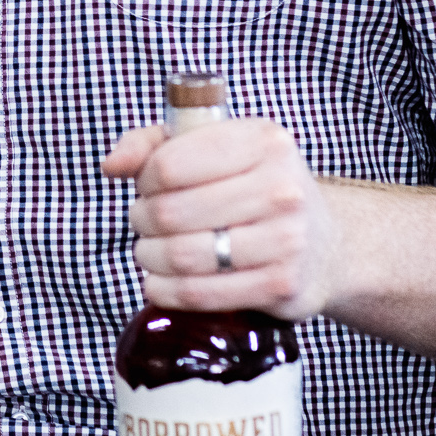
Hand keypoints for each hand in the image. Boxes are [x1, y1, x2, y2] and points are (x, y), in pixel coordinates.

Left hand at [101, 118, 340, 318]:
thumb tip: (112, 166)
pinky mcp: (283, 286)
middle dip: (142, 220)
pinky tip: (160, 282)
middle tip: (145, 223)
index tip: (148, 187)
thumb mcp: (210, 148)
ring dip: (150, 257)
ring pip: (182, 255)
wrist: (323, 243)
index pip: (169, 164)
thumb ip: (150, 144)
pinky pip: (202, 294)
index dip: (144, 180)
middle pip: (170, 212)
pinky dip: (166, 291)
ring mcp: (287, 239)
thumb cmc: (251, 188)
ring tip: (151, 252)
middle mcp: (282, 188)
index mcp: (263, 141)